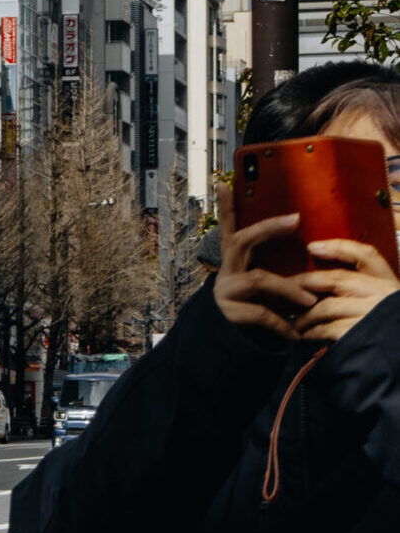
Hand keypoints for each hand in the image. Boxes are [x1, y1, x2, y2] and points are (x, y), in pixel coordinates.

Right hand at [212, 184, 319, 340]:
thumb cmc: (248, 312)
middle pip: (241, 241)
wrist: (223, 347)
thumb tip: (301, 256)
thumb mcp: (258, 288)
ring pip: (259, 279)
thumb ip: (271, 271)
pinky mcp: (229, 314)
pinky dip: (281, 323)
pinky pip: (261, 313)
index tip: (227, 185)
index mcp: (233, 264)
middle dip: (267, 228)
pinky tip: (294, 333)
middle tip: (294, 220)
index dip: (226, 209)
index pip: (228, 231)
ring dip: (289, 289)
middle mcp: (226, 273)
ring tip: (310, 301)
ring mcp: (225, 292)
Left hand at [291, 239, 399, 341]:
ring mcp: (371, 314)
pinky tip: (304, 335)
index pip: (366, 255)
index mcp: (389, 282)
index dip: (339, 247)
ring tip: (293, 321)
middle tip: (284, 290)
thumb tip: (324, 277)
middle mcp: (381, 294)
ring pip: (326, 306)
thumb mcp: (384, 303)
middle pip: (336, 279)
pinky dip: (310, 331)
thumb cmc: (389, 329)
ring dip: (303, 315)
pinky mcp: (359, 334)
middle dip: (304, 284)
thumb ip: (362, 289)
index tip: (312, 247)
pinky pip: (326, 328)